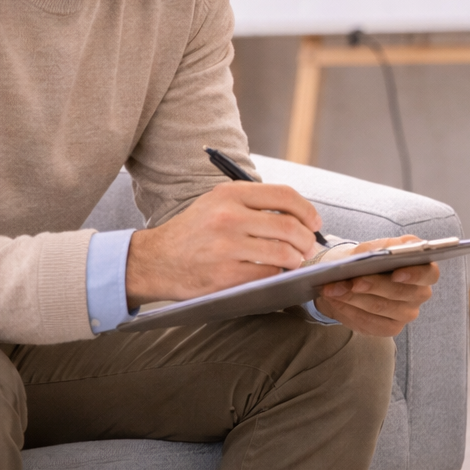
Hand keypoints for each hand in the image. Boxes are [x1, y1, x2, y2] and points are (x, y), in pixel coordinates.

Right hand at [126, 181, 322, 305]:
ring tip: (295, 261)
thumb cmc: (193, 232)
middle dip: (307, 239)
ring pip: (284, 252)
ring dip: (296, 259)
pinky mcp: (225, 275)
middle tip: (309, 247)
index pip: (284, 196)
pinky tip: (276, 273)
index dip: (307, 210)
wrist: (154, 261)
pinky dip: (279, 274)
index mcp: (230, 195)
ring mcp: (227, 247)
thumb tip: (299, 216)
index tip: (315, 222)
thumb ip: (253, 204)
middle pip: (290, 227)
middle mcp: (229, 217)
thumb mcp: (217, 204)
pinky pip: (268, 274)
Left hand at [314, 235, 439, 337]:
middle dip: (373, 285)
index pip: (429, 274)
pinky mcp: (391, 328)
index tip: (396, 273)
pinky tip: (335, 300)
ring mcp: (407, 313)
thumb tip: (369, 255)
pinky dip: (349, 310)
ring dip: (353, 297)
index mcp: (425, 269)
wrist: (358, 276)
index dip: (414, 275)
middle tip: (352, 281)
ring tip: (333, 288)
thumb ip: (377, 248)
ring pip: (380, 307)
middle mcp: (420, 293)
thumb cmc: (372, 259)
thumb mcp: (377, 246)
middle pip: (400, 293)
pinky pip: (369, 322)